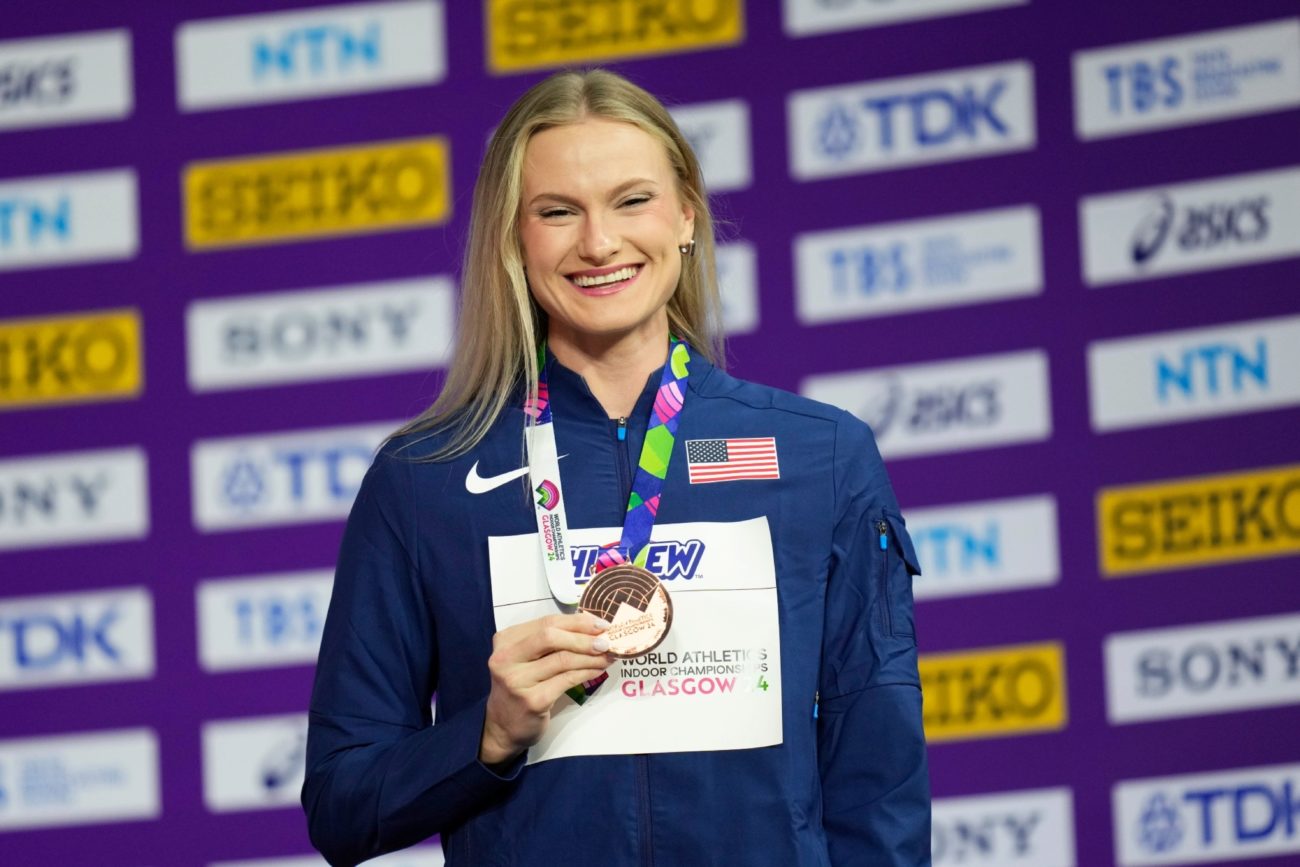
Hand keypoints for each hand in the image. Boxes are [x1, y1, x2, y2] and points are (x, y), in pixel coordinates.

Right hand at [480, 612, 612, 765]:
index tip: (601, 625)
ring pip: (562, 659)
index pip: (546, 622)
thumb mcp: (527, 658)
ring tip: (607, 656)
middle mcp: (506, 658)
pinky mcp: (532, 700)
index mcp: (506, 640)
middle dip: (583, 637)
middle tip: (606, 642)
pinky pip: (567, 680)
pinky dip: (586, 672)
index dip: (577, 622)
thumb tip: (590, 627)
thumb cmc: (521, 687)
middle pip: (551, 636)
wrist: (504, 727)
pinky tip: (597, 670)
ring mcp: (517, 680)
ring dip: (590, 657)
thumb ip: (551, 641)